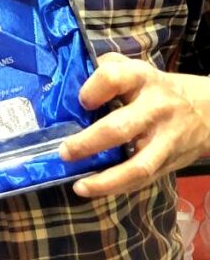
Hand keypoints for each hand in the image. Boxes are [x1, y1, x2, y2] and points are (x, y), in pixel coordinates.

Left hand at [59, 52, 209, 196]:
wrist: (206, 108)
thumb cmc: (153, 87)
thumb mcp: (132, 69)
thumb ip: (102, 70)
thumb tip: (66, 84)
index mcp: (141, 79)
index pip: (113, 78)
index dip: (92, 90)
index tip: (81, 101)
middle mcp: (155, 108)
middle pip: (120, 128)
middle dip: (89, 143)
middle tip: (64, 152)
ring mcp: (164, 139)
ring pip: (137, 165)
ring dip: (106, 180)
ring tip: (79, 186)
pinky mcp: (169, 162)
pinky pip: (143, 180)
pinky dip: (118, 188)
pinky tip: (95, 190)